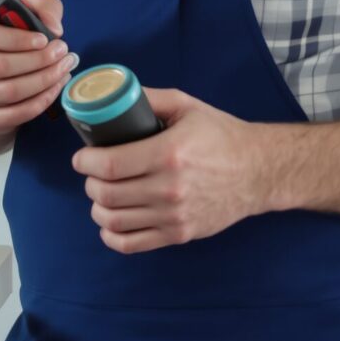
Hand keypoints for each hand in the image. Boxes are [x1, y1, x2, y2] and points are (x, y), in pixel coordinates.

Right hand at [0, 0, 73, 134]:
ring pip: (10, 92)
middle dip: (39, 61)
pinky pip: (14, 115)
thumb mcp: (23, 9)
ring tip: (63, 68)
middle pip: (0, 67)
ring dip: (44, 81)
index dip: (18, 39)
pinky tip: (54, 87)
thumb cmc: (8, 35)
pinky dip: (41, 102)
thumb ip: (42, 7)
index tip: (44, 39)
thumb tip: (54, 28)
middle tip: (62, 53)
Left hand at [71, 88, 274, 253]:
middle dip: (89, 182)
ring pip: (114, 221)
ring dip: (97, 207)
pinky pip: (131, 244)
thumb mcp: (186, 106)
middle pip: (107, 194)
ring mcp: (174, 216)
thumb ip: (149, 99)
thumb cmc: (221, 136)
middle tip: (92, 173)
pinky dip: (111, 235)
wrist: (258, 171)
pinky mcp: (179, 234)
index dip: (85, 162)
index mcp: (169, 153)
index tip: (82, 157)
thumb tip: (112, 96)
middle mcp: (169, 188)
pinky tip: (111, 221)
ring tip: (101, 195)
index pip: (109, 165)